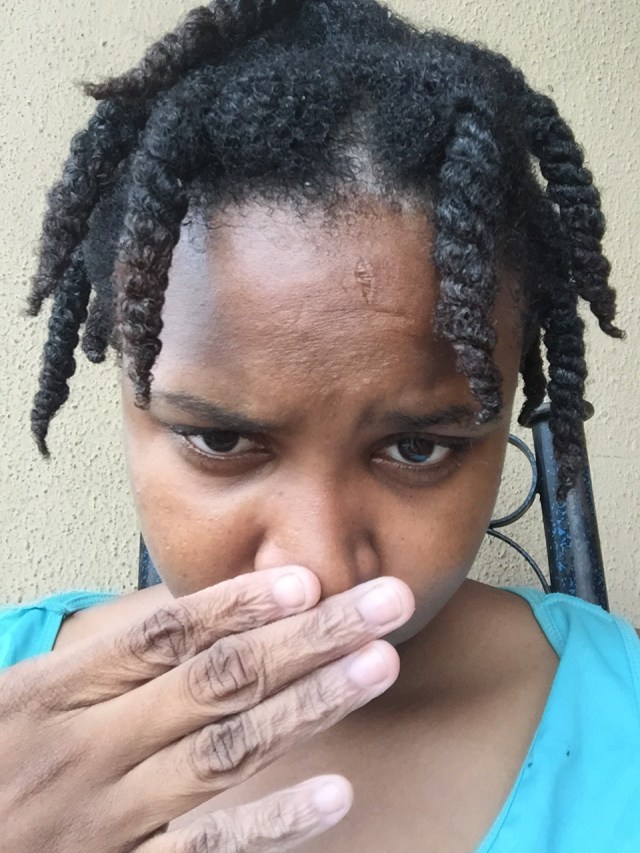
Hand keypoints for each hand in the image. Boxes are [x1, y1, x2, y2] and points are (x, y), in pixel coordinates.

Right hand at [0, 567, 413, 850]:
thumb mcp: (21, 702)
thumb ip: (104, 661)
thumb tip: (195, 615)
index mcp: (57, 693)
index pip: (164, 636)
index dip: (239, 604)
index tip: (307, 579)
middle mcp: (89, 749)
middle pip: (216, 681)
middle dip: (308, 637)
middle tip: (383, 603)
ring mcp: (107, 819)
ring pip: (226, 752)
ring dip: (310, 706)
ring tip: (378, 666)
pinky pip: (206, 851)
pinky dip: (273, 824)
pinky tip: (334, 794)